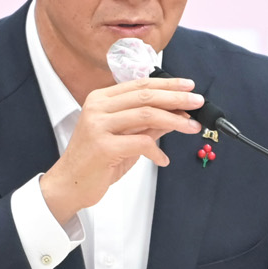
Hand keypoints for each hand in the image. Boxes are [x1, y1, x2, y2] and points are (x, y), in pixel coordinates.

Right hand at [41, 76, 204, 223]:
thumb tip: (176, 114)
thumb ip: (147, 124)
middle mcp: (98, 107)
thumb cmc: (95, 161)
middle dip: (176, 98)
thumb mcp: (125, 137)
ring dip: (175, 120)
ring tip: (193, 127)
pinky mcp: (103, 146)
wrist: (69, 185)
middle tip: (198, 102)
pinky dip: (157, 151)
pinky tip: (163, 159)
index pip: (140, 85)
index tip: (188, 87)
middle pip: (146, 95)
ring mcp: (99, 125)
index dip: (167, 84)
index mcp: (101, 99)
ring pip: (147, 114)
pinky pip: (141, 143)